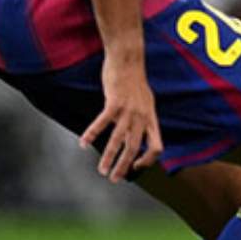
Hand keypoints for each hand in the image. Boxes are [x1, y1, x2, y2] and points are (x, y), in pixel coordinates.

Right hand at [80, 54, 161, 182]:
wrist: (128, 59)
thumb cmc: (134, 81)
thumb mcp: (145, 102)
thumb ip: (142, 119)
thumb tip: (135, 135)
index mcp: (151, 118)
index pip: (157, 146)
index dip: (148, 159)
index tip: (136, 167)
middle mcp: (142, 117)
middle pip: (135, 148)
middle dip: (125, 167)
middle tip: (115, 180)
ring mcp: (128, 110)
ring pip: (119, 140)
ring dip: (109, 158)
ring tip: (102, 171)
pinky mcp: (114, 103)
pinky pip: (102, 123)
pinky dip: (92, 134)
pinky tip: (83, 144)